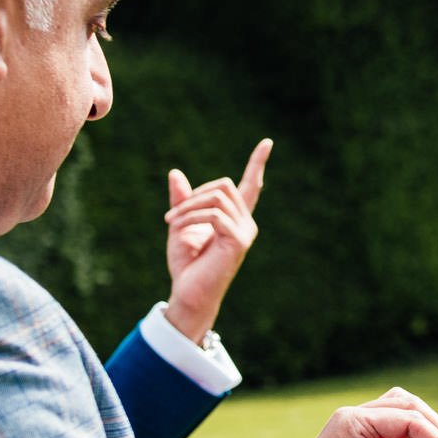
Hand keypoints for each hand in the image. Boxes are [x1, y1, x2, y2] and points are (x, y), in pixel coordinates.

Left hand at [160, 140, 269, 344]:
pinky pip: (213, 214)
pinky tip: (177, 226)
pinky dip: (191, 216)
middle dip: (196, 193)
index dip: (258, 164)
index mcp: (235, 219)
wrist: (188, 294)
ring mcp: (245, 233)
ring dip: (188, 206)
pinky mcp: (238, 241)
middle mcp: (246, 224)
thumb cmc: (186, 265)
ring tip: (170, 221)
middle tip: (172, 213)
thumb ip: (182, 201)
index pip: (251, 186)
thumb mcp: (180, 224)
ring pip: (217, 197)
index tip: (267, 143)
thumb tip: (175, 173)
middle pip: (225, 185)